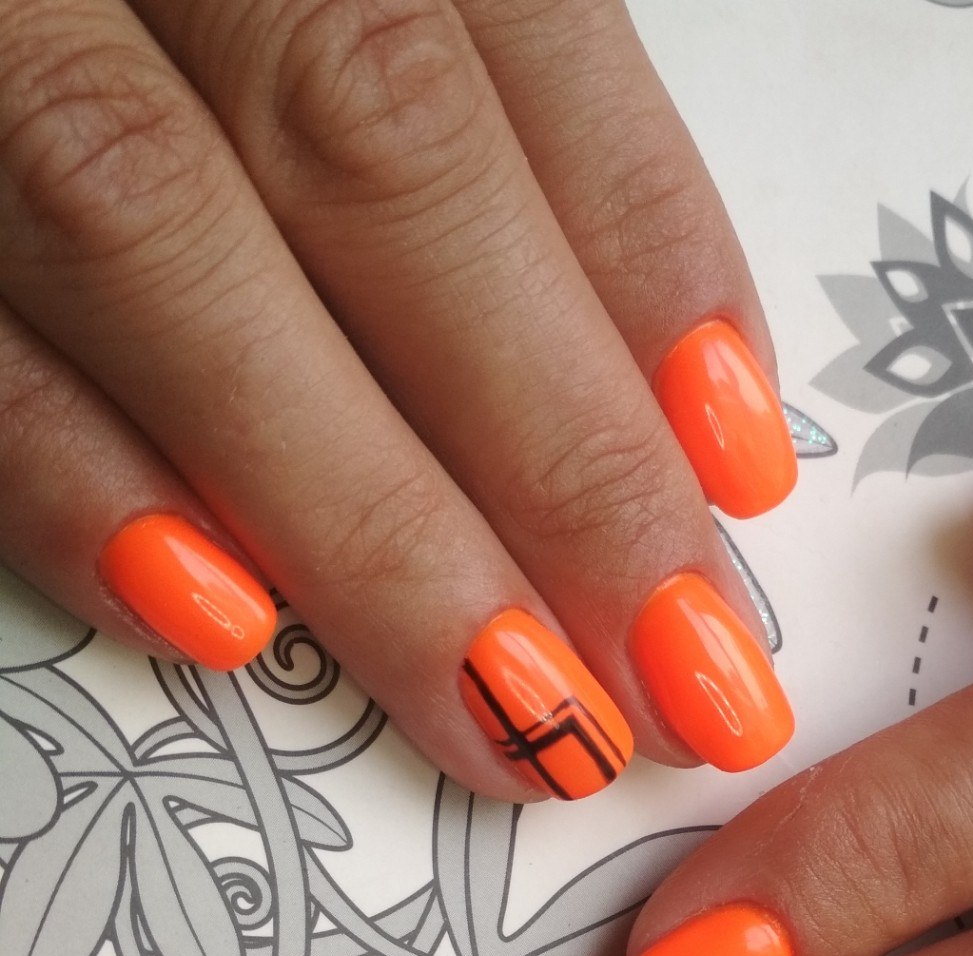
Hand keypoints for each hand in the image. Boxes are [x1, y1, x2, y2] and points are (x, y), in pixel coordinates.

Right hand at [0, 0, 795, 800]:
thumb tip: (662, 379)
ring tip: (520, 712)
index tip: (742, 475)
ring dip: (363, 514)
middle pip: (376, 158)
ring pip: (164, 241)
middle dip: (551, 445)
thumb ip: (461, 105)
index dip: (646, 265)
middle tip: (687, 673)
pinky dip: (70, 472)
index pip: (509, 44)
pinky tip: (224, 625)